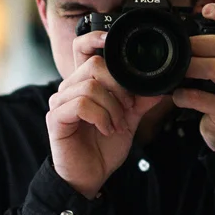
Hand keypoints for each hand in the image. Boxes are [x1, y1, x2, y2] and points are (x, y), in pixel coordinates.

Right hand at [47, 29, 164, 198]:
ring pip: (90, 86)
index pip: (83, 48)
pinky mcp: (56, 118)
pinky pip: (81, 104)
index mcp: (84, 83)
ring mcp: (60, 102)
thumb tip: (159, 86)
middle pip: (93, 64)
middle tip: (127, 107)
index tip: (112, 40)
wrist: (90, 176)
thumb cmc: (103, 147)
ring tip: (117, 124)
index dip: (95, 38)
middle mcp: (68, 88)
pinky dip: (100, 116)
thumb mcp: (128, 120)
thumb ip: (140, 101)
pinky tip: (105, 129)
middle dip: (118, 86)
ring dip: (111, 107)